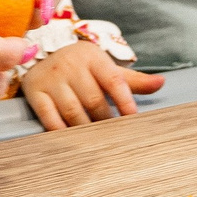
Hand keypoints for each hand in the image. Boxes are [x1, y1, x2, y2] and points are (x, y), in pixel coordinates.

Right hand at [19, 40, 163, 130]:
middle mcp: (70, 65)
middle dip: (107, 121)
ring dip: (87, 130)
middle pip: (94, 100)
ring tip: (98, 143)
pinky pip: (49, 117)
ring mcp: (51, 79)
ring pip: (73, 111)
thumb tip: (161, 83)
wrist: (41, 53)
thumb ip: (132, 80)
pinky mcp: (35, 92)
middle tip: (117, 137)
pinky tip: (72, 141)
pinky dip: (62, 132)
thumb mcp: (105, 67)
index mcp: (92, 57)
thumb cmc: (81, 66)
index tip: (133, 120)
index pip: (113, 80)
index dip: (125, 102)